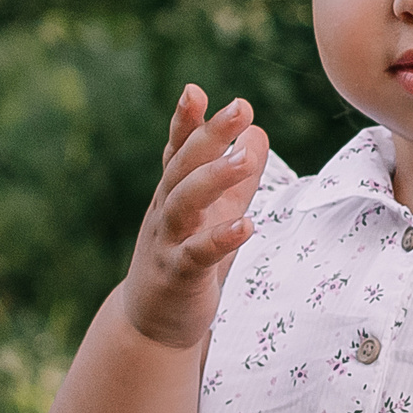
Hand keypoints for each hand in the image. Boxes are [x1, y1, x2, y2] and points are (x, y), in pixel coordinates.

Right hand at [121, 84, 270, 349]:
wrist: (155, 322)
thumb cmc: (189, 258)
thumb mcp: (215, 213)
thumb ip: (237, 176)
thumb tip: (258, 132)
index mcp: (174, 192)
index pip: (178, 149)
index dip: (185, 121)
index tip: (195, 90)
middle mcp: (165, 210)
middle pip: (183, 166)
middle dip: (209, 135)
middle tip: (241, 107)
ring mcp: (167, 242)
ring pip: (184, 203)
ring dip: (214, 179)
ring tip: (243, 160)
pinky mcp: (178, 275)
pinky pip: (197, 254)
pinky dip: (220, 239)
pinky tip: (246, 226)